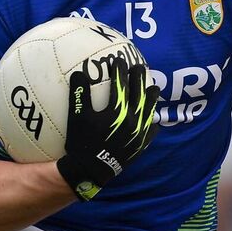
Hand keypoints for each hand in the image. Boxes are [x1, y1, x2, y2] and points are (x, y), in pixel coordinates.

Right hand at [56, 59, 159, 200]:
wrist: (91, 170)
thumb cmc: (82, 142)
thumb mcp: (77, 118)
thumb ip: (79, 94)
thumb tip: (78, 72)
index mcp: (117, 111)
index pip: (121, 85)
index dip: (120, 71)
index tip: (119, 61)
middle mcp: (131, 120)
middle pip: (139, 94)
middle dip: (139, 79)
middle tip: (140, 67)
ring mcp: (138, 133)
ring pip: (149, 110)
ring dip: (151, 98)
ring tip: (155, 88)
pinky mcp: (140, 146)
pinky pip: (150, 132)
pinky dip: (153, 124)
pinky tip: (154, 120)